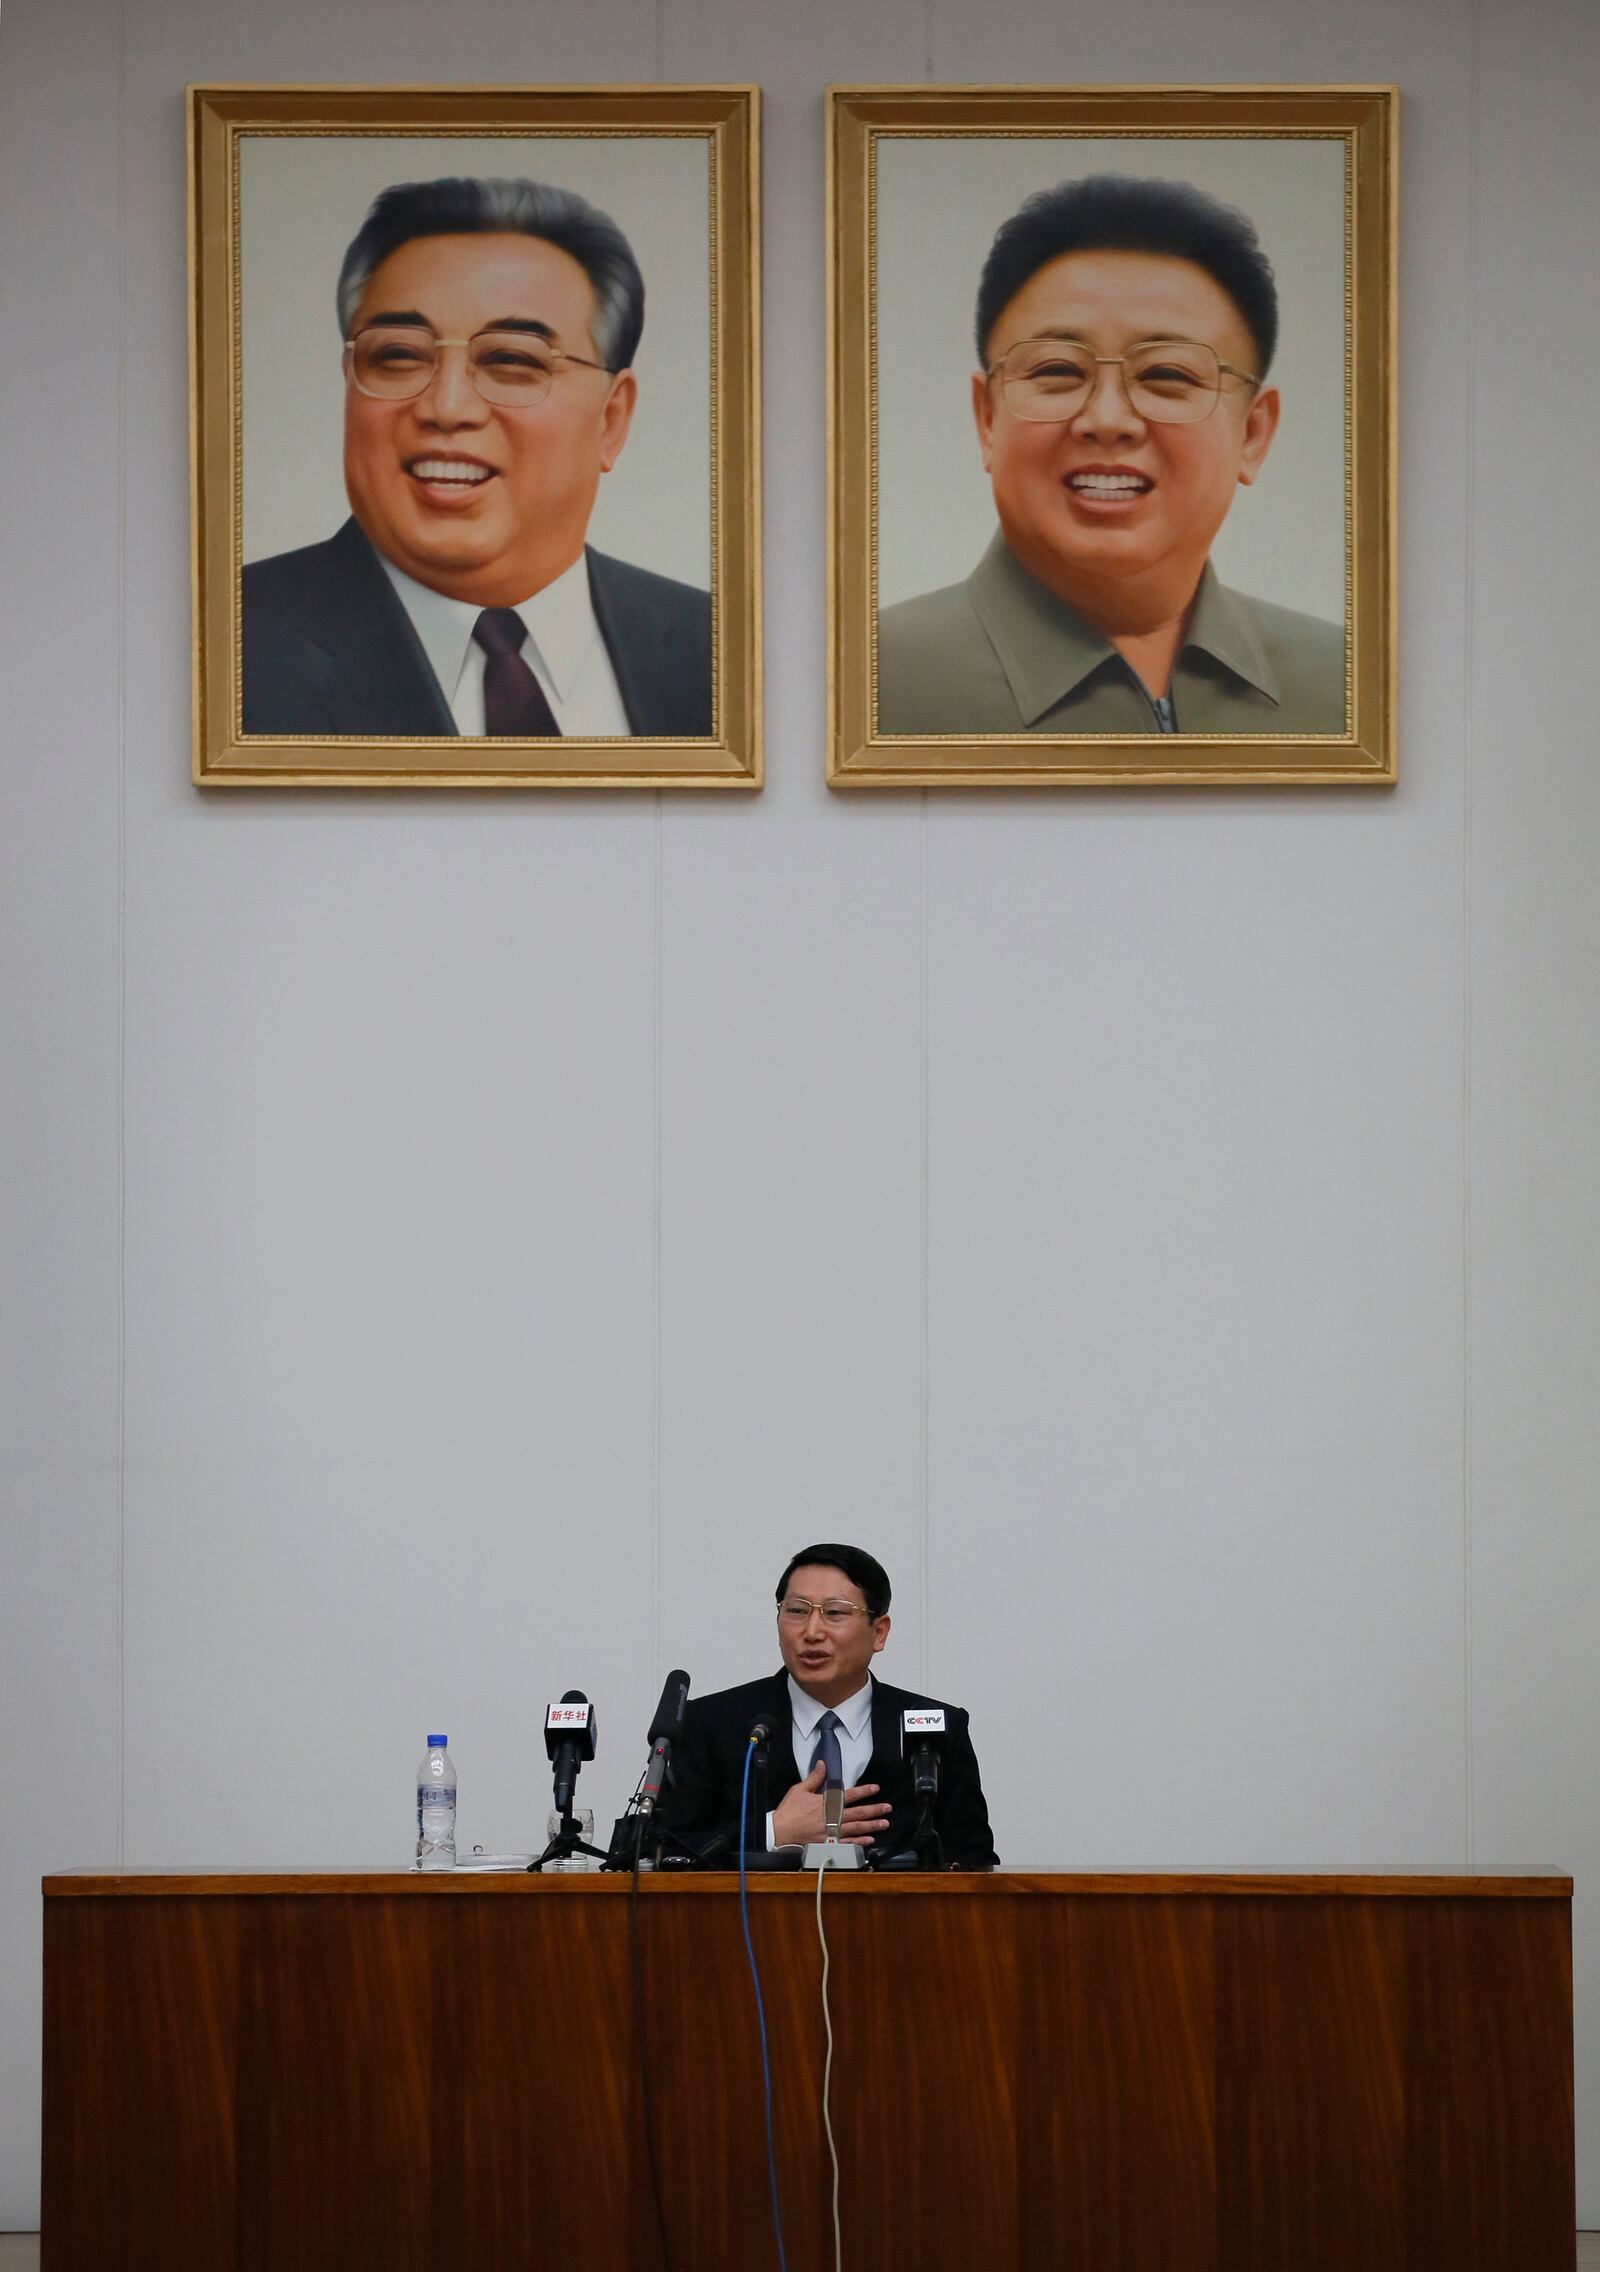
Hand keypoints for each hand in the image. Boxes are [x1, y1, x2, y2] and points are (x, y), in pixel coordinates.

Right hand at [771, 1761, 892, 1849]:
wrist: (779, 1832)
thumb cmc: (789, 1811)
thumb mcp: (800, 1790)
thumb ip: (814, 1778)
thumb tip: (822, 1764)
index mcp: (826, 1803)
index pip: (849, 1795)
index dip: (863, 1791)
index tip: (875, 1788)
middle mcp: (831, 1818)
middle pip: (857, 1813)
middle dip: (874, 1810)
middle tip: (887, 1808)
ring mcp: (831, 1832)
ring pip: (856, 1828)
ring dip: (871, 1826)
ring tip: (884, 1824)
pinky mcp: (828, 1843)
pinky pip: (848, 1843)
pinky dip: (860, 1842)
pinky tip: (870, 1840)